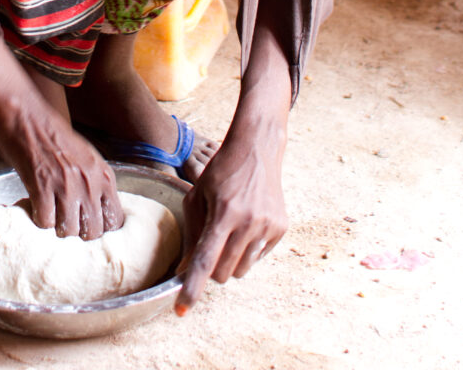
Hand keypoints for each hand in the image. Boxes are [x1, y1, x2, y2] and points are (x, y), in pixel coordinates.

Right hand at [0, 14, 123, 239]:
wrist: (27, 115)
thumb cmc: (54, 134)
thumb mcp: (86, 155)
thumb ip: (95, 182)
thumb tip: (98, 213)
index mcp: (104, 174)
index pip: (115, 219)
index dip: (102, 229)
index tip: (90, 230)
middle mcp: (89, 181)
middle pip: (93, 232)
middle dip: (80, 235)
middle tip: (67, 227)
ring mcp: (65, 185)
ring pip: (68, 231)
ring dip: (58, 230)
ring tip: (51, 218)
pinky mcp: (41, 187)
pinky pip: (44, 222)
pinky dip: (39, 221)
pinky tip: (35, 209)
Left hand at [175, 136, 287, 313]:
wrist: (257, 150)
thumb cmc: (221, 172)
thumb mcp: (198, 195)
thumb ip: (192, 232)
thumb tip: (184, 269)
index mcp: (223, 213)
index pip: (205, 260)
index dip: (192, 287)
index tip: (182, 310)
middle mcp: (248, 222)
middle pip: (223, 273)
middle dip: (213, 268)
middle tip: (212, 244)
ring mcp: (267, 226)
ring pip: (242, 270)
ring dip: (231, 261)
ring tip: (231, 231)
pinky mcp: (281, 228)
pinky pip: (259, 258)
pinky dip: (249, 250)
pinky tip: (248, 224)